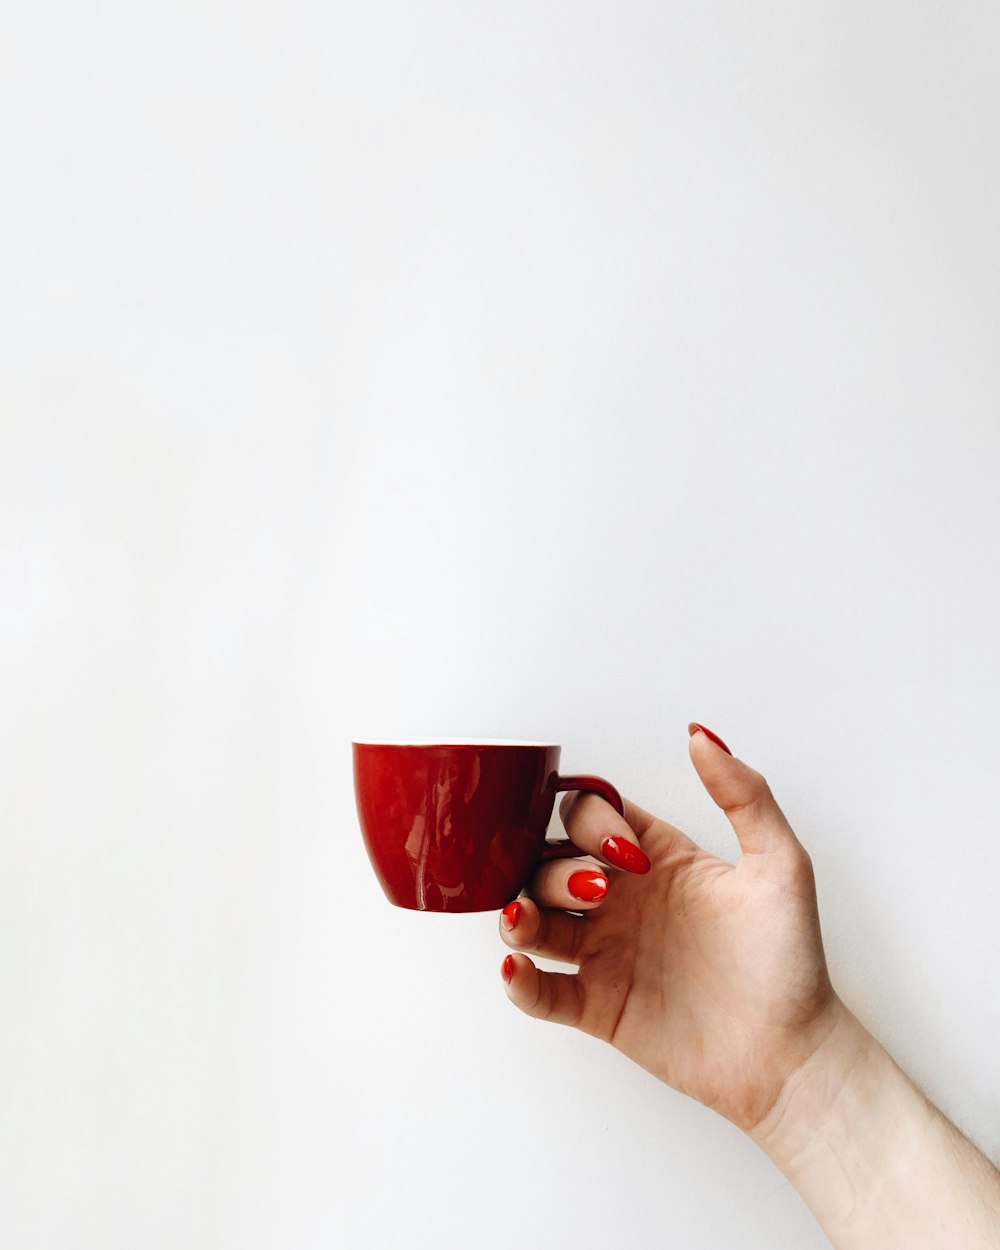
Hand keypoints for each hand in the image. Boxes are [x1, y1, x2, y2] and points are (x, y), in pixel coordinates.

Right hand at [500, 724, 842, 1132]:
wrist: (792, 1055)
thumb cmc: (790, 962)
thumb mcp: (781, 865)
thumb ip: (743, 795)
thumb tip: (700, 736)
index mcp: (657, 860)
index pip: (592, 814)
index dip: (591, 822)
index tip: (624, 854)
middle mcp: (623, 900)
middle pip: (549, 861)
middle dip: (552, 867)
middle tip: (593, 891)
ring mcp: (606, 954)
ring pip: (533, 919)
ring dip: (518, 913)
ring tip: (524, 921)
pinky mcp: (598, 1007)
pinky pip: (540, 991)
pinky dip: (517, 979)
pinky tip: (518, 967)